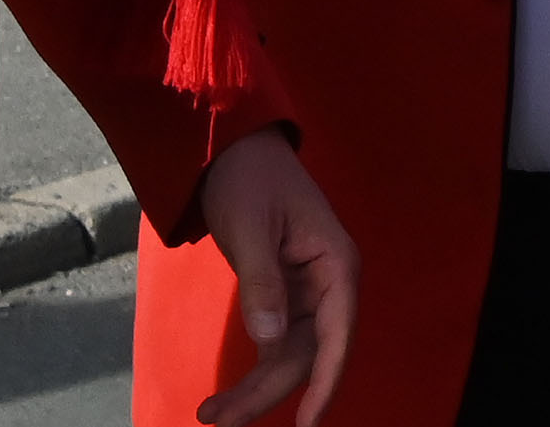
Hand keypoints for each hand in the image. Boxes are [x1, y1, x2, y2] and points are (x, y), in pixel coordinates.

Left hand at [193, 127, 357, 426]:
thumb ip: (261, 283)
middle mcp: (329, 285)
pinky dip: (254, 369)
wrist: (233, 150)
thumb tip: (267, 339)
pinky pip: (276, 344)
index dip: (325, 383)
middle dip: (268, 392)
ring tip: (211, 415)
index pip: (337, 336)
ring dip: (256, 388)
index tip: (308, 424)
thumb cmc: (248, 180)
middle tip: (218, 420)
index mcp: (336, 265)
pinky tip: (228, 393)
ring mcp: (308, 292)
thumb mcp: (250, 228)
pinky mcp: (285, 295)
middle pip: (307, 353)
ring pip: (290, 355)